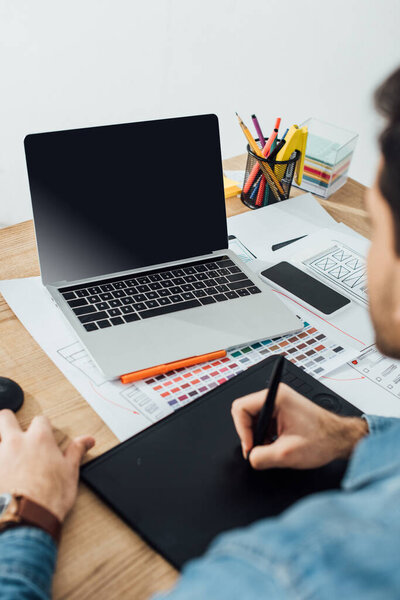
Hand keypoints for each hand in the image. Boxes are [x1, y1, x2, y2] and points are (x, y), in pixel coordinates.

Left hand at [0, 410, 94, 521]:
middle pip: (5, 418)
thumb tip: (87, 440)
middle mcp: (16, 443)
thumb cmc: (48, 498)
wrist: (25, 520)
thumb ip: (76, 451)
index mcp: (39, 439)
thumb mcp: (69, 473)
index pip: (40, 420)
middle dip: (8, 421)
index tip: (44, 435)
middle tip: (13, 432)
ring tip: (5, 457)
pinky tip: (1, 475)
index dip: (43, 426)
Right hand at [231, 383, 367, 469]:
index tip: (250, 447)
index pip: (241, 408)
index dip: (242, 431)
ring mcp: (280, 403)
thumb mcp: (287, 454)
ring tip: (272, 448)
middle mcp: (277, 396)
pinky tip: (276, 445)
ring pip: (253, 419)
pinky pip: (263, 422)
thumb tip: (250, 457)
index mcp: (277, 397)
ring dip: (258, 436)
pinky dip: (265, 436)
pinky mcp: (282, 411)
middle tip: (259, 449)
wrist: (341, 439)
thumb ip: (262, 457)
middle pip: (245, 413)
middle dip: (250, 434)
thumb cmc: (323, 439)